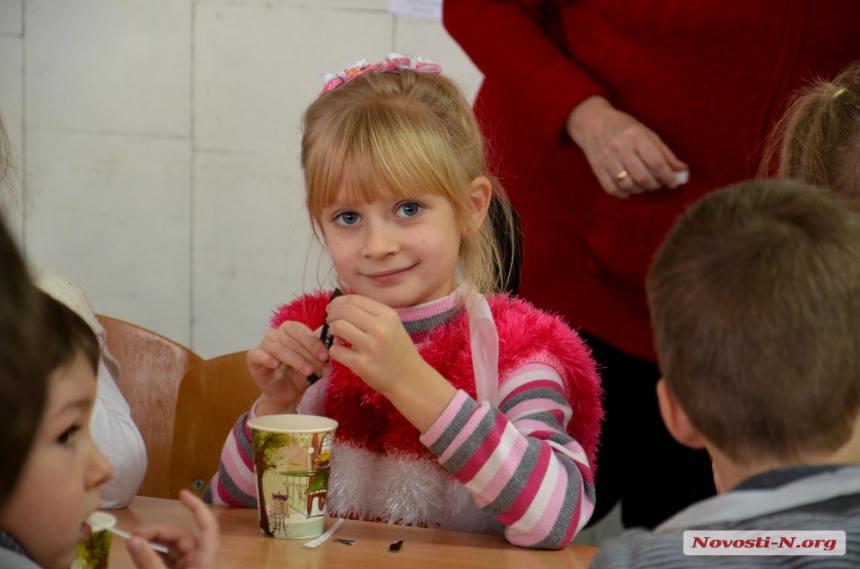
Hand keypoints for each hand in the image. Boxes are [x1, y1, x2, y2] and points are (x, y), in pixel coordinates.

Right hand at [126, 490, 218, 568]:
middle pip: (181, 536)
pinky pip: (164, 560)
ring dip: (152, 542)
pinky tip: (137, 551)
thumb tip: (133, 540)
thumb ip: (149, 561)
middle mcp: (198, 561)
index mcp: (205, 560)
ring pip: (170, 548)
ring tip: (132, 542)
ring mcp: (186, 568)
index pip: (207, 527)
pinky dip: (151, 554)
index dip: (197, 508)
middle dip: (158, 532)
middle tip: (134, 535)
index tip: (181, 493)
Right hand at [247, 320, 333, 415]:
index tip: (326, 357)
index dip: (314, 343)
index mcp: (291, 330)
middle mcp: (276, 334)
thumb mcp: (314, 365)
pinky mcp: (253, 358)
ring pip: (279, 349)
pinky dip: (266, 358)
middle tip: (321, 369)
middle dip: (309, 356)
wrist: (286, 393)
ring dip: (296, 360)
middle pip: (292, 341)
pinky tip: (276, 365)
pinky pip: (257, 355)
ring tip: (308, 372)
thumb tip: (332, 354)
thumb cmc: (299, 374)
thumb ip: (320, 357)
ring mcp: (264, 345)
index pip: (302, 331)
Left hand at [325, 294, 456, 431]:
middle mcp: (380, 328)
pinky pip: (336, 350)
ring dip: (332, 330)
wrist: (409, 378)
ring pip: (338, 327)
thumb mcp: (392, 325)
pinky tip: (341, 352)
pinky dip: (334, 350)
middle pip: (344, 311)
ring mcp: (371, 347)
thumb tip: (340, 305)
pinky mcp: (362, 364)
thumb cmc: (398, 350)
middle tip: (331, 322)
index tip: (333, 309)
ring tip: (337, 336)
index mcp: (388, 315)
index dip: (338, 302)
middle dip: (332, 315)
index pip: (354, 300)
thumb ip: (370, 313)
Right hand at [566, 95, 687, 197]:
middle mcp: (620, 147)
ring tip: (644, 185)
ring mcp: (607, 159)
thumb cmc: (623, 127)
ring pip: (628, 185)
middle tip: (658, 183)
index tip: (674, 182)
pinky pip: (612, 189)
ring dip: (641, 190)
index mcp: (636, 136)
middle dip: (655, 185)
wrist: (592, 122)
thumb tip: (681, 170)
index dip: (668, 176)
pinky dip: (624, 194)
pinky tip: (630, 189)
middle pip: (642, 176)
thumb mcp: (646, 132)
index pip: (656, 161)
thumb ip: (664, 152)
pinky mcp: (597, 168)